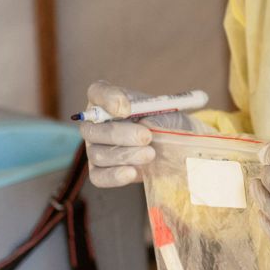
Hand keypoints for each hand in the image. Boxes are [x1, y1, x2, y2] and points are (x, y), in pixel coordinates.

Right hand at [79, 81, 205, 187]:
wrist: (176, 145)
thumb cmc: (166, 121)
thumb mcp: (165, 110)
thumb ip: (153, 113)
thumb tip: (144, 123)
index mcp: (108, 100)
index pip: (97, 92)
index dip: (108, 99)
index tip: (127, 109)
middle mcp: (96, 124)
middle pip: (93, 129)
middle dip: (120, 134)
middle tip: (146, 137)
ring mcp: (95, 148)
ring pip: (98, 154)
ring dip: (124, 155)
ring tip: (150, 154)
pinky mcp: (100, 171)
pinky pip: (98, 176)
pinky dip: (114, 175)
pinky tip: (132, 172)